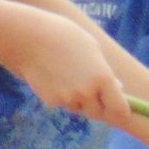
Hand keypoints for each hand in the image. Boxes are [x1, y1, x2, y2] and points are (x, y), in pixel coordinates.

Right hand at [14, 16, 130, 127]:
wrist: (28, 37)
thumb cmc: (64, 36)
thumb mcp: (92, 48)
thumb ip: (105, 72)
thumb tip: (117, 89)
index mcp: (102, 78)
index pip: (119, 109)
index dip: (120, 111)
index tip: (120, 110)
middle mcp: (87, 92)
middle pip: (98, 112)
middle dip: (98, 106)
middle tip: (93, 92)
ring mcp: (68, 99)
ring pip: (79, 108)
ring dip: (79, 101)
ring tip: (69, 76)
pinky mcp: (51, 101)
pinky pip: (63, 104)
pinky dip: (62, 97)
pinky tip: (54, 77)